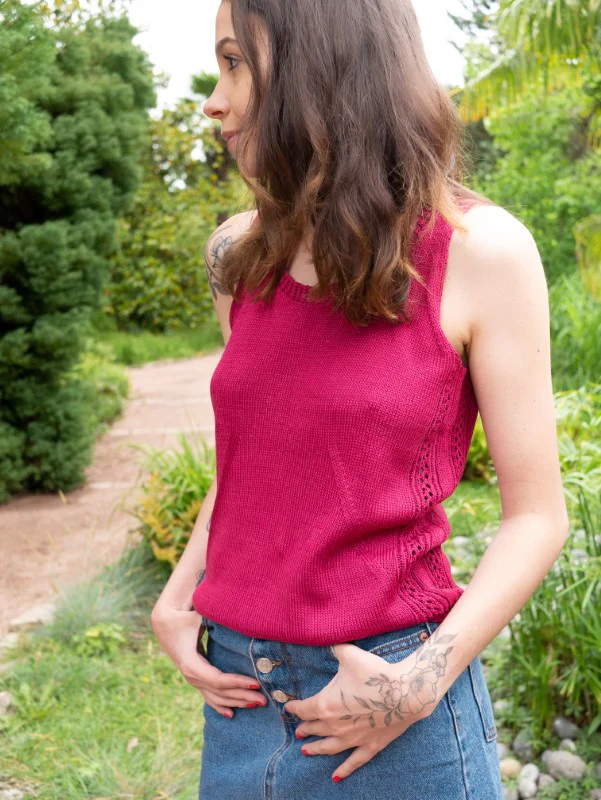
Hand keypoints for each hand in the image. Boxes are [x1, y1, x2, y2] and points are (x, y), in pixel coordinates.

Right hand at [150, 605, 266, 716]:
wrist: (164, 623)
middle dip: (243, 696)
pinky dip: (221, 706)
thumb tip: (233, 612)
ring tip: (257, 704)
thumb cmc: (183, 618)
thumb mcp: (197, 616)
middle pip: (220, 692)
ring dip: (237, 702)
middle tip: (264, 700)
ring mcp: (193, 680)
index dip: (237, 683)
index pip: (217, 679)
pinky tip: (231, 714)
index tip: (256, 683)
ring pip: (216, 697)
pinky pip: (209, 697)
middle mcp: (191, 675)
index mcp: (191, 663)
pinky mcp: (196, 679)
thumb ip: (213, 616)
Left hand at [284, 637, 450, 781]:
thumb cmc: (375, 673)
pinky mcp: (370, 746)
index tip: (288, 708)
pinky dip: (343, 770)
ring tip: (305, 751)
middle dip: (304, 728)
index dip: (295, 708)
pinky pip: (353, 762)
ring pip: (328, 747)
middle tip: (297, 730)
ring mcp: (352, 739)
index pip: (304, 709)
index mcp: (326, 705)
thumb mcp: (349, 655)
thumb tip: (325, 636)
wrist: (404, 692)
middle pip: (314, 728)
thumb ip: (334, 647)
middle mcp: (335, 726)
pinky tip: (335, 777)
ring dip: (315, 749)